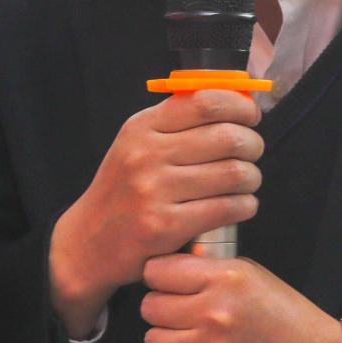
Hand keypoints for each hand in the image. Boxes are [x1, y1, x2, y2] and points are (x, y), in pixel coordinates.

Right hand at [49, 89, 263, 337]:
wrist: (89, 241)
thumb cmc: (123, 190)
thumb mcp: (136, 144)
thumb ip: (176, 122)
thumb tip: (233, 101)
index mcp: (141, 127)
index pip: (205, 102)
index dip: (240, 107)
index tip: (250, 116)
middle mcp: (146, 155)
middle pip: (227, 137)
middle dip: (253, 144)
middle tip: (253, 153)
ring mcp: (154, 191)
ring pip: (234, 174)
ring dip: (252, 177)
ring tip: (247, 182)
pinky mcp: (165, 226)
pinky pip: (227, 208)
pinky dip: (245, 205)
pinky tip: (241, 205)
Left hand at [140, 254, 341, 342]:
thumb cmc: (287, 318)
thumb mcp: (254, 276)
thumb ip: (211, 271)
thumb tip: (169, 271)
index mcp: (227, 278)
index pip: (157, 271)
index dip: (160, 279)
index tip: (169, 286)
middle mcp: (215, 313)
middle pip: (149, 307)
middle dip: (162, 311)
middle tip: (181, 317)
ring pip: (153, 341)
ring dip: (167, 342)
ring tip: (189, 342)